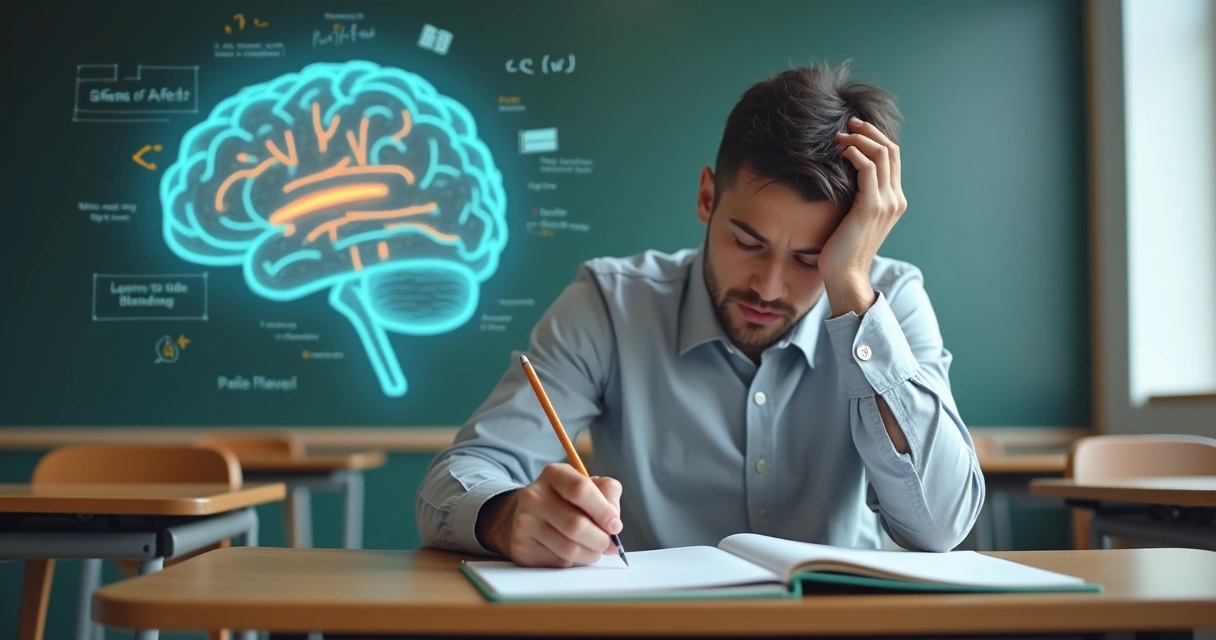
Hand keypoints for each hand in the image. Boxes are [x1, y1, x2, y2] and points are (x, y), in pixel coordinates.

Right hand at [475, 463, 622, 566]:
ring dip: (590, 554)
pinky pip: (557, 562)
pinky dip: (573, 562)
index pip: (580, 490)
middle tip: (609, 544)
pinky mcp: (521, 547)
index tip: (615, 526)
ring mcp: (524, 522)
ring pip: (568, 548)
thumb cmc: (566, 500)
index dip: (603, 511)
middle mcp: (534, 496)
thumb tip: (614, 521)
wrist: (528, 515)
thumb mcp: (588, 485)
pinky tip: (573, 553)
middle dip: (600, 539)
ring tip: (594, 550)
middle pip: (575, 524)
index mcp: (554, 474)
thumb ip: (608, 493)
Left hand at [819, 116, 907, 316]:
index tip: (854, 129)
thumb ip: (857, 197)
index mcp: (894, 200)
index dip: (875, 138)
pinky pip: (868, 169)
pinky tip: (842, 152)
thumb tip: (843, 175)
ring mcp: (886, 203)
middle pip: (891, 150)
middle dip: (869, 131)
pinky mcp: (871, 207)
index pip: (892, 158)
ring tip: (840, 136)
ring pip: (882, 155)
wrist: (846, 275)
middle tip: (848, 123)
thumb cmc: (843, 249)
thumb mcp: (854, 217)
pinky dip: (856, 154)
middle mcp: (895, 199)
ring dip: (860, 140)